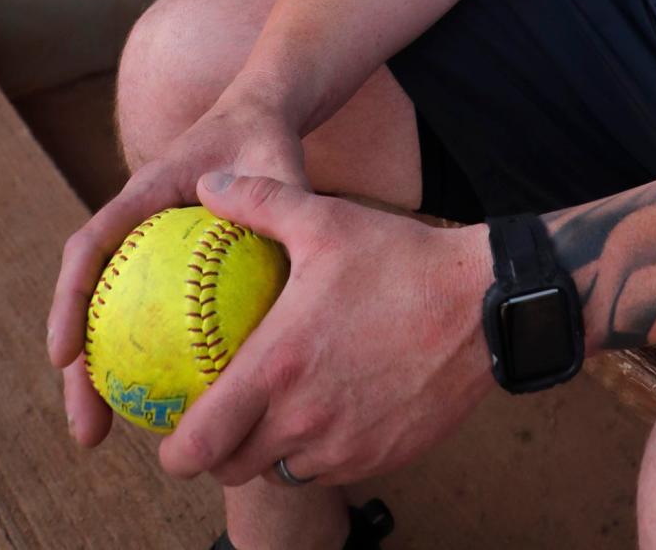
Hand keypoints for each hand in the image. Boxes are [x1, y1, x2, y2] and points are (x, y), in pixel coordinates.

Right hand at [47, 86, 307, 448]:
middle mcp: (131, 225)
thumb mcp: (276, 162)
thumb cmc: (265, 138)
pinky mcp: (160, 269)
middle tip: (89, 430)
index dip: (71, 299)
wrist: (258, 118)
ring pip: (108, 317)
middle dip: (76, 370)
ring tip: (108, 435)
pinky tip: (172, 407)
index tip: (63, 356)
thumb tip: (286, 250)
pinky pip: (145, 319)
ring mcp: (141, 249)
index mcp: (144, 194)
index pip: (92, 245)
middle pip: (87, 300)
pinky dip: (149, 359)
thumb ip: (278, 198)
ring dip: (99, 376)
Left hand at [158, 170, 492, 486]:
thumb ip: (260, 201)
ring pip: (281, 471)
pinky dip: (317, 450)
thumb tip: (209, 184)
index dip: (176, 450)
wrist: (483, 304)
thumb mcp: (326, 219)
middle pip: (232, 468)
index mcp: (279, 367)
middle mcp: (304, 419)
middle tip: (221, 418)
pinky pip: (329, 469)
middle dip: (218, 451)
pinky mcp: (379, 457)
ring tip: (276, 409)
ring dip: (269, 449)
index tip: (173, 430)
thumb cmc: (401, 259)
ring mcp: (343, 445)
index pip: (200, 445)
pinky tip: (329, 407)